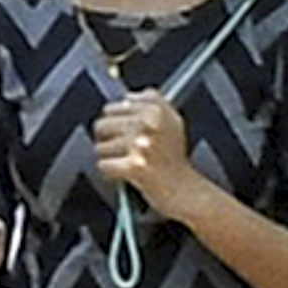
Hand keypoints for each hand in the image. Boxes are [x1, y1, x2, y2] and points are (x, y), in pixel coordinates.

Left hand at [94, 89, 198, 220]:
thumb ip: (151, 102)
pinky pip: (104, 165)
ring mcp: (141, 145)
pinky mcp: (135, 166)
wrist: (186, 191)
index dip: (115, 123)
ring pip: (101, 147)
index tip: (124, 132)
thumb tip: (126, 97)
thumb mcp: (172, 122)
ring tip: (128, 162)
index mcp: (155, 109)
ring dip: (111, 158)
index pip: (112, 108)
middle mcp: (148, 123)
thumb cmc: (175, 160)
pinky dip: (111, 172)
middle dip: (109, 140)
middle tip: (125, 150)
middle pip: (103, 125)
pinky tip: (125, 173)